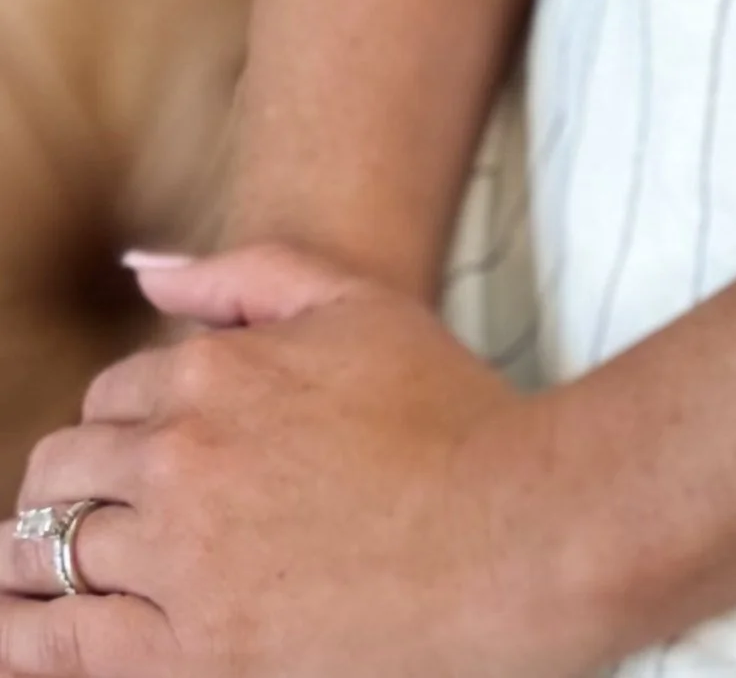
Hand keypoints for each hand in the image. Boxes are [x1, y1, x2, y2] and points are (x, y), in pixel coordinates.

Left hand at [3, 246, 598, 677]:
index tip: (136, 460)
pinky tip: (23, 637)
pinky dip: (30, 639)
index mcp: (213, 370)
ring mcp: (181, 559)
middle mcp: (180, 458)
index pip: (112, 396)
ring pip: (48, 559)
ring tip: (29, 582)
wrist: (515, 534)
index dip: (120, 428)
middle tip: (69, 521)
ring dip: (31, 564)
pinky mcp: (192, 654)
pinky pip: (66, 648)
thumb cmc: (452, 416)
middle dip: (61, 491)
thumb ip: (243, 276)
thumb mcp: (357, 305)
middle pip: (64, 473)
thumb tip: (140, 267)